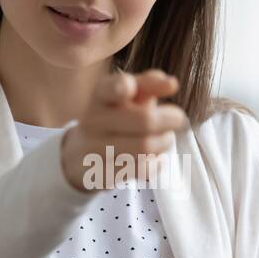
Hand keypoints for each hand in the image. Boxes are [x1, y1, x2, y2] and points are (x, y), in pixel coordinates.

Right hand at [60, 69, 189, 191]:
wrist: (80, 155)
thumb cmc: (114, 118)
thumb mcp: (128, 97)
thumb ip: (149, 84)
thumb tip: (172, 83)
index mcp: (101, 96)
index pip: (108, 89)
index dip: (120, 87)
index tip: (129, 87)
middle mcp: (94, 121)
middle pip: (144, 120)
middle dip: (170, 118)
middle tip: (178, 118)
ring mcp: (95, 149)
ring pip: (145, 146)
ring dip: (164, 142)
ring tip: (166, 138)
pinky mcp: (103, 174)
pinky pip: (141, 170)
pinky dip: (156, 164)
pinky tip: (157, 159)